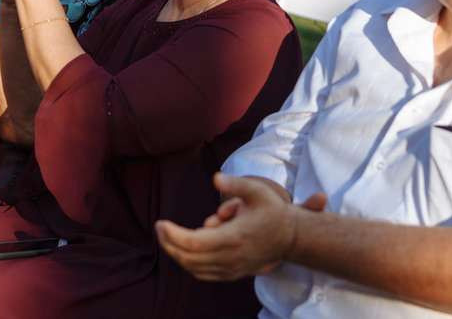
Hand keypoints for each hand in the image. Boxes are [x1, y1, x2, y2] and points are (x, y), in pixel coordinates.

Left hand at [155, 174, 322, 281]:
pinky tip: (182, 250)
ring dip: (177, 254)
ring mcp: (231, 269)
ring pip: (194, 268)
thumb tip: (215, 178)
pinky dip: (189, 263)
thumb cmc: (273, 211)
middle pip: (188, 258)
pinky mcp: (232, 273)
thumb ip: (235, 184)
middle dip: (169, 243)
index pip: (193, 243)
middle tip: (160, 228)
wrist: (291, 237)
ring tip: (167, 236)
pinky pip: (203, 273)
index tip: (160, 222)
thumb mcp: (257, 190)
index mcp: (233, 238)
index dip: (172, 235)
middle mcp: (230, 258)